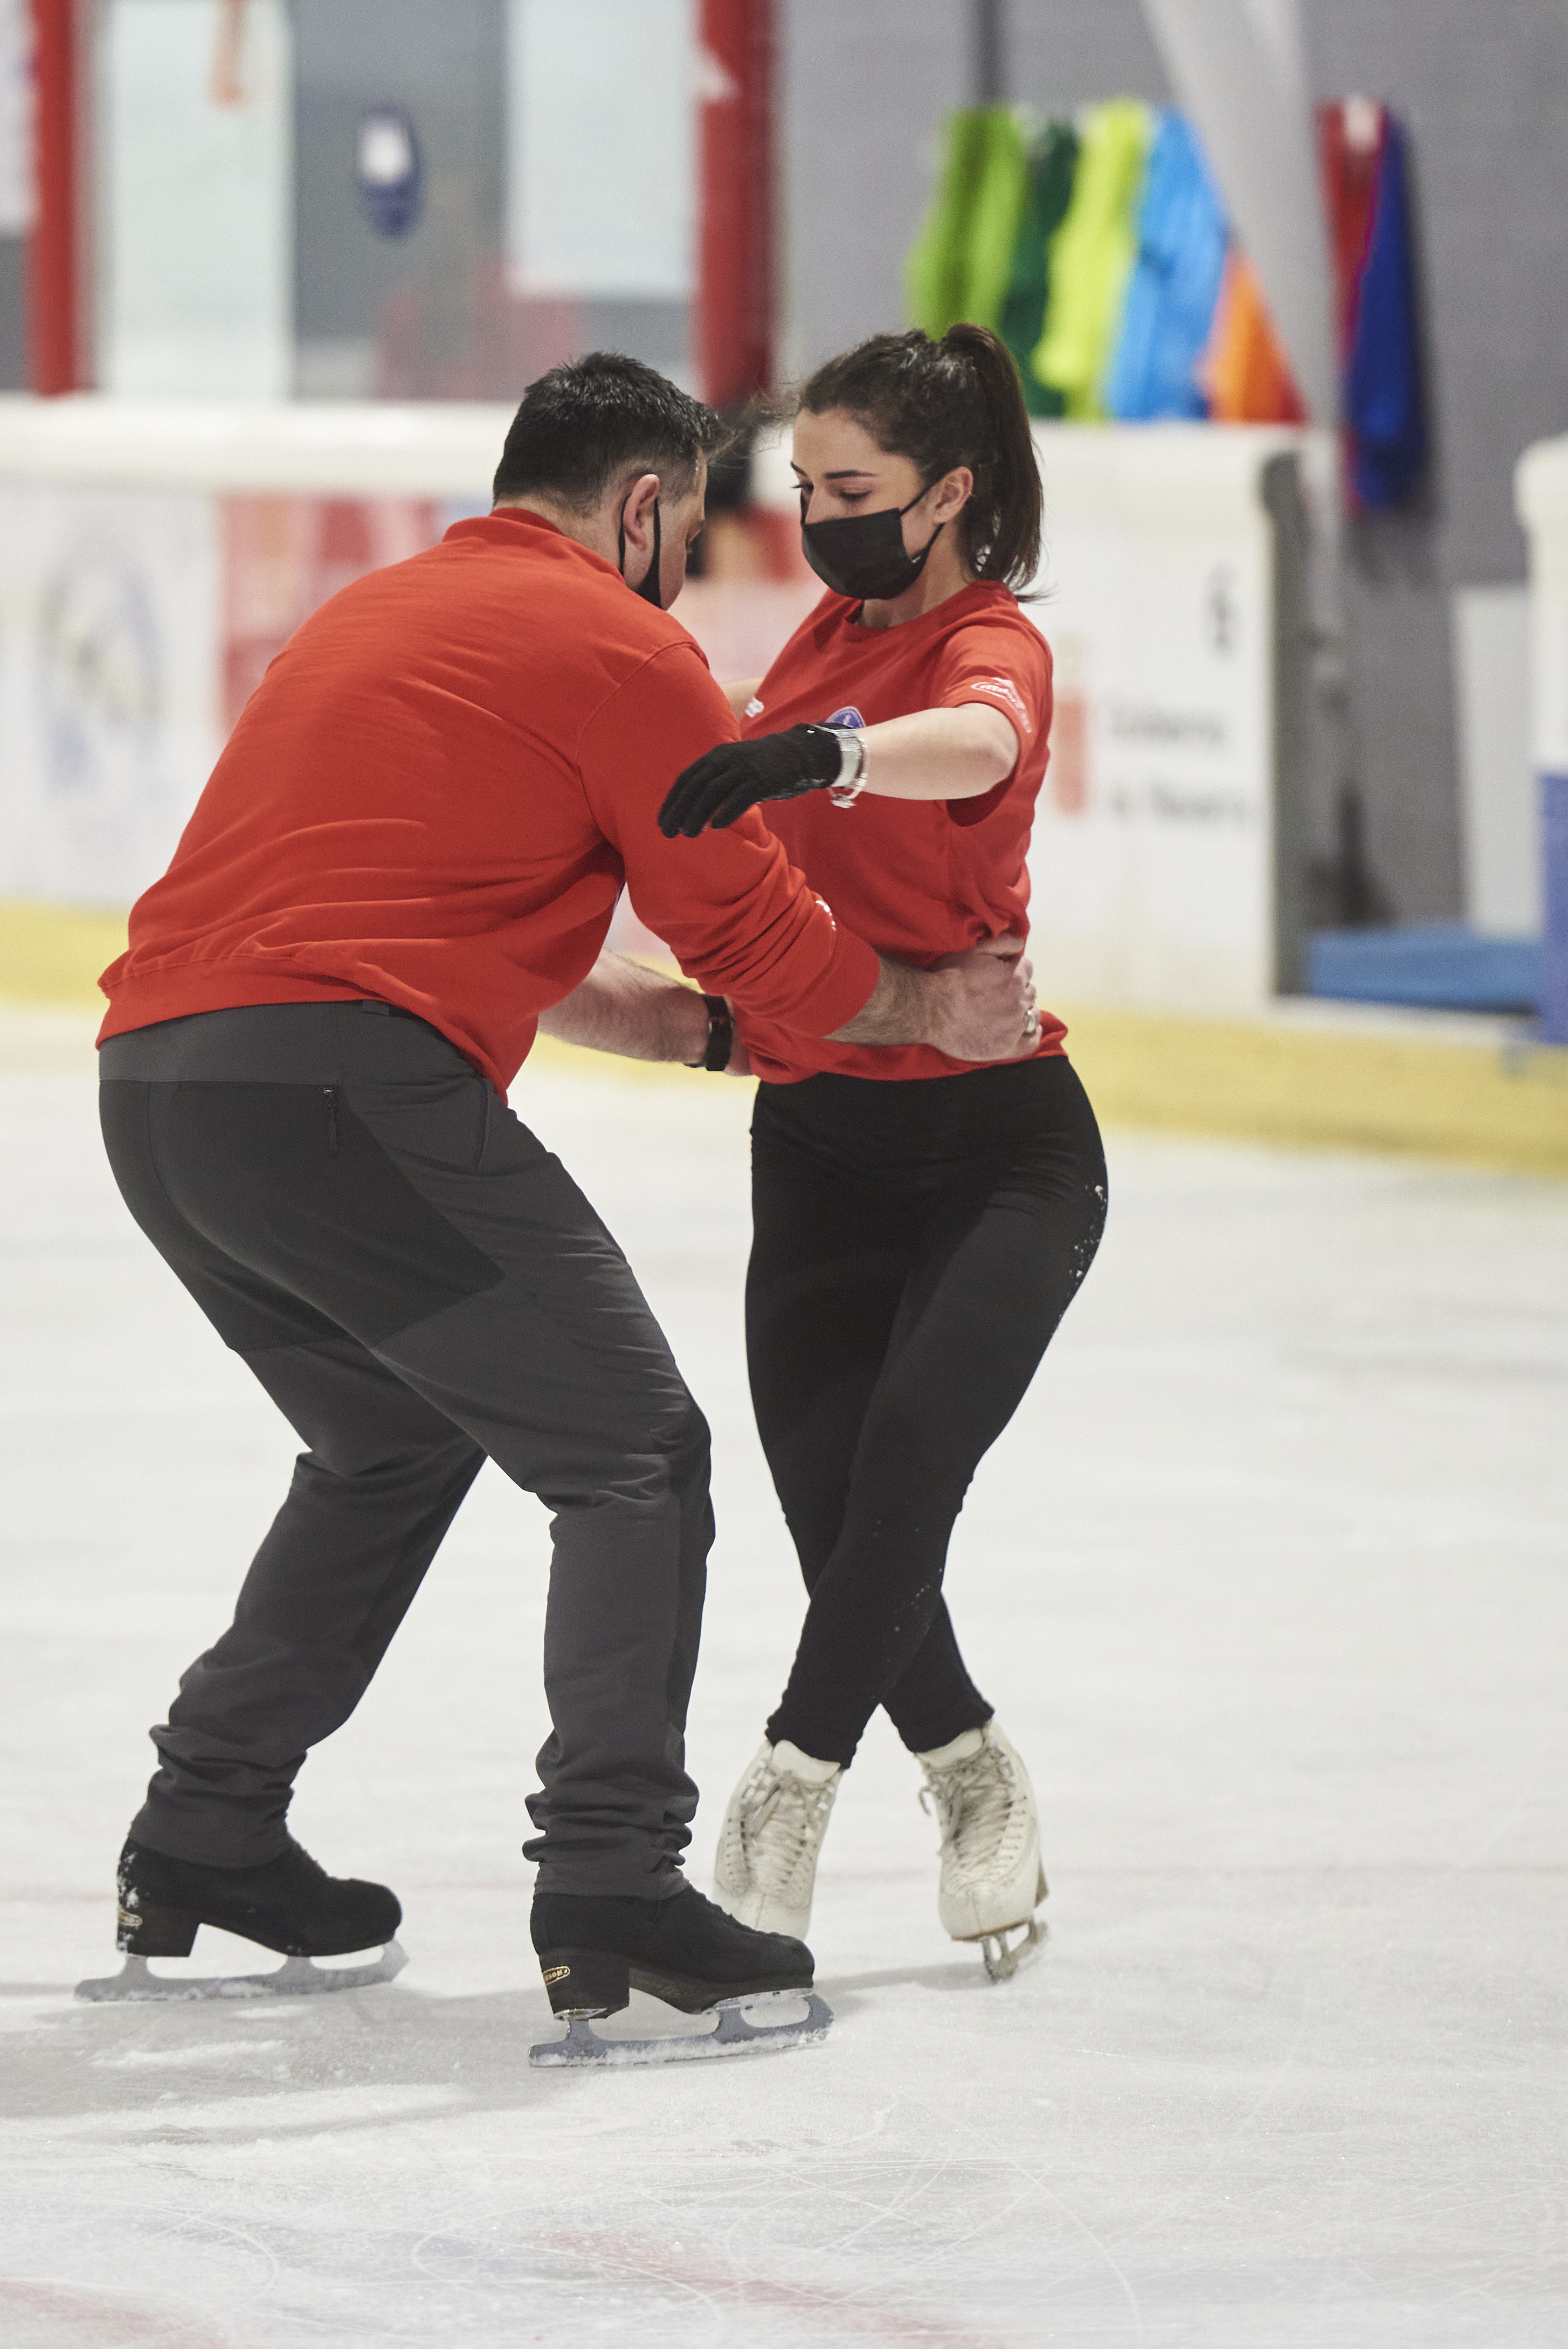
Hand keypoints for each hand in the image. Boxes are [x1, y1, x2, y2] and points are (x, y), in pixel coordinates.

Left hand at [659, 726, 845, 836]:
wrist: (798, 753)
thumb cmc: (763, 766)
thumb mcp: (734, 767)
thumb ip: (715, 782)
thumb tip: (694, 808)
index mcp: (716, 756)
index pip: (686, 779)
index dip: (672, 801)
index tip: (662, 821)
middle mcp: (726, 760)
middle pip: (696, 787)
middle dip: (679, 811)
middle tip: (668, 833)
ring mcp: (744, 769)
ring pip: (714, 793)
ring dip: (698, 814)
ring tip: (689, 834)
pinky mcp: (762, 780)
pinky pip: (740, 797)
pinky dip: (727, 812)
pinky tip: (717, 827)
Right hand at [924, 936, 1039, 1061]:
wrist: (930, 1010)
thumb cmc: (949, 978)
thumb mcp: (974, 950)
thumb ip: (1002, 943)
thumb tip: (1020, 944)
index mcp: (1015, 977)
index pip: (1027, 969)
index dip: (1013, 968)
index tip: (999, 973)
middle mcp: (1019, 1002)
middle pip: (1029, 991)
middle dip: (1017, 989)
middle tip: (996, 992)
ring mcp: (1014, 1026)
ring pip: (1030, 1014)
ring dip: (1022, 1009)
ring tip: (1004, 1010)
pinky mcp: (1006, 1047)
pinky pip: (1030, 1043)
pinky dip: (1031, 1034)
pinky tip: (1025, 1029)